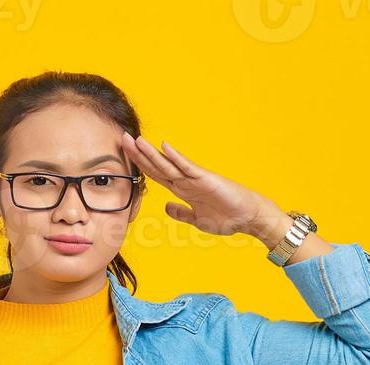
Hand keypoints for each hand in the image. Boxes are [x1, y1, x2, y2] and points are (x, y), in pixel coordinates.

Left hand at [120, 132, 278, 239]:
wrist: (247, 218)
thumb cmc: (226, 217)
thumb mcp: (196, 219)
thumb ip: (181, 213)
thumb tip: (166, 208)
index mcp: (182, 190)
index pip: (156, 175)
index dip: (140, 166)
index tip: (125, 156)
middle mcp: (186, 181)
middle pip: (157, 166)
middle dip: (139, 154)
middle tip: (122, 139)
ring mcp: (195, 178)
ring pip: (168, 164)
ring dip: (151, 153)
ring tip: (136, 140)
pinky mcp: (205, 178)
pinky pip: (188, 166)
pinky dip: (176, 157)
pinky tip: (164, 147)